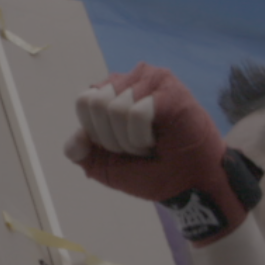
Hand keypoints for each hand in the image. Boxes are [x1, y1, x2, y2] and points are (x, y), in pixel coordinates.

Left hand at [64, 64, 259, 245]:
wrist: (192, 186)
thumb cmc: (154, 173)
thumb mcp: (107, 167)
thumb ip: (83, 152)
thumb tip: (73, 142)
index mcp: (112, 92)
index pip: (83, 102)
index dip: (97, 134)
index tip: (122, 148)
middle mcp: (130, 79)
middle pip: (94, 103)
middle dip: (112, 138)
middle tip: (139, 147)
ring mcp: (151, 79)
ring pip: (114, 108)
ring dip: (130, 140)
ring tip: (152, 144)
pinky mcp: (169, 89)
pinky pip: (135, 113)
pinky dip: (143, 136)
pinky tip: (161, 139)